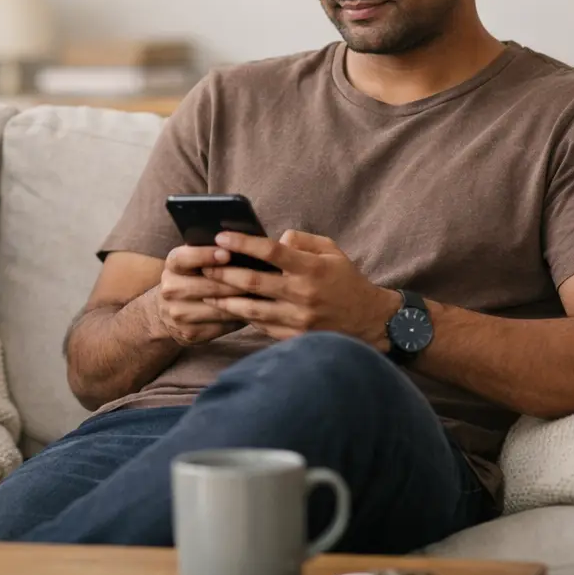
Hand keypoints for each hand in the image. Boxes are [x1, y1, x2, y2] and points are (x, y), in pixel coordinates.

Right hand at [151, 245, 251, 346]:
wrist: (167, 312)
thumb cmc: (191, 279)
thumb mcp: (193, 262)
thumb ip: (210, 253)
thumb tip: (241, 246)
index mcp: (172, 266)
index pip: (184, 258)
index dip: (205, 255)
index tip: (227, 253)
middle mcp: (170, 289)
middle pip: (207, 285)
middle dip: (235, 281)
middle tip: (259, 276)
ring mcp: (178, 313)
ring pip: (217, 306)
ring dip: (241, 300)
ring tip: (261, 293)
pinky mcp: (189, 333)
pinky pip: (221, 324)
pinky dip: (238, 316)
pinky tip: (250, 309)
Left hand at [202, 230, 400, 347]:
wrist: (369, 322)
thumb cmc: (346, 281)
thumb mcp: (332, 252)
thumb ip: (302, 241)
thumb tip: (273, 238)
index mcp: (311, 269)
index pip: (271, 252)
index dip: (243, 244)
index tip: (221, 237)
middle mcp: (303, 294)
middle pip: (252, 282)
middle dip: (223, 273)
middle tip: (204, 266)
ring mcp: (297, 319)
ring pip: (250, 309)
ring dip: (224, 300)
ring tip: (207, 290)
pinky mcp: (293, 337)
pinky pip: (260, 326)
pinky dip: (242, 316)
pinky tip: (228, 308)